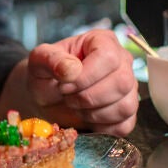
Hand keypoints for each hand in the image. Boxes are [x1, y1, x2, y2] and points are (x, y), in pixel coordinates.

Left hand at [0, 29, 137, 135]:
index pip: (108, 57)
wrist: (46, 97)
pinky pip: (124, 125)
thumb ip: (51, 60)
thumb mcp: (39, 61)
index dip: (85, 76)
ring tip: (75, 105)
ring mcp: (129, 87)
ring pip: (125, 106)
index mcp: (102, 41)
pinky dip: (101, 126)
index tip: (64, 84)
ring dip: (94, 113)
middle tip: (67, 97)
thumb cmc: (46, 75)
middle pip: (122, 82)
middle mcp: (122, 61)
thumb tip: (72, 69)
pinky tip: (86, 116)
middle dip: (88, 97)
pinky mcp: (128, 112)